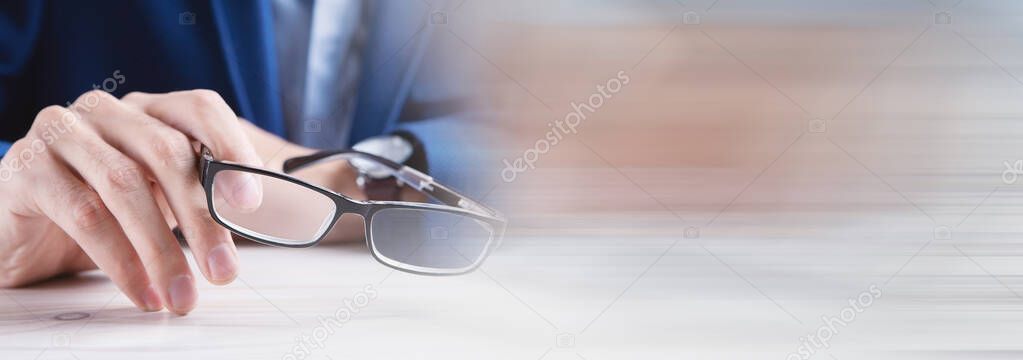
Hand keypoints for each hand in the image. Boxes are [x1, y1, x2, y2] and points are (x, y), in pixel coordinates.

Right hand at [0, 90, 263, 314]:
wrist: (22, 234)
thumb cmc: (101, 212)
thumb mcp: (161, 202)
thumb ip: (202, 199)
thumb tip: (261, 221)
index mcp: (148, 110)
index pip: (200, 108)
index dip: (231, 147)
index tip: (252, 202)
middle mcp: (106, 112)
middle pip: (167, 152)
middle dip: (202, 218)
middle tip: (224, 272)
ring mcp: (63, 132)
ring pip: (125, 185)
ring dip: (161, 249)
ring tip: (182, 296)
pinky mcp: (26, 166)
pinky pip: (83, 214)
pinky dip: (119, 260)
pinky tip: (142, 291)